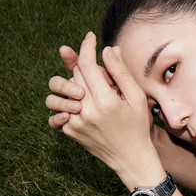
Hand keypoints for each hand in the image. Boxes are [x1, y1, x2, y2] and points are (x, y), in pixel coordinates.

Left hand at [51, 32, 163, 188]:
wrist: (131, 159)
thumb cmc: (138, 126)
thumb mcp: (138, 99)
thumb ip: (122, 73)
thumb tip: (108, 50)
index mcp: (107, 101)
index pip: (87, 64)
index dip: (87, 47)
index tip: (90, 37)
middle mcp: (87, 110)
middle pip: (75, 74)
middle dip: (85, 67)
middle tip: (102, 76)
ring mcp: (76, 122)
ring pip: (59, 90)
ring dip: (70, 85)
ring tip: (86, 91)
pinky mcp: (69, 130)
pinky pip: (57, 109)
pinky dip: (66, 105)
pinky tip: (78, 107)